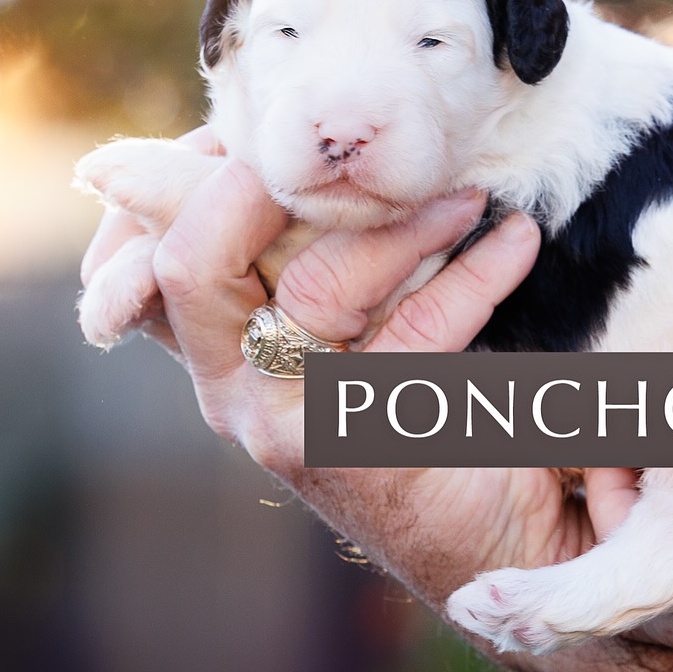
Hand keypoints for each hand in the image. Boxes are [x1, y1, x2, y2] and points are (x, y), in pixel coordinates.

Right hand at [136, 158, 638, 603]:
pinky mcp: (370, 447)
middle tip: (348, 147)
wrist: (499, 544)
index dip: (195, 176)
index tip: (270, 128)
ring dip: (404, 223)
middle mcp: (239, 392)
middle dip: (259, 183)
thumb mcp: (354, 335)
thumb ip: (311, 264)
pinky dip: (477, 274)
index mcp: (223, 357)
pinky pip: (421, 332)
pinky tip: (516, 242)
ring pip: (319, 285)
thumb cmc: (424, 419)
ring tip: (473, 194)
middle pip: (193, 264)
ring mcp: (294, 426)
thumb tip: (314, 155)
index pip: (156, 256)